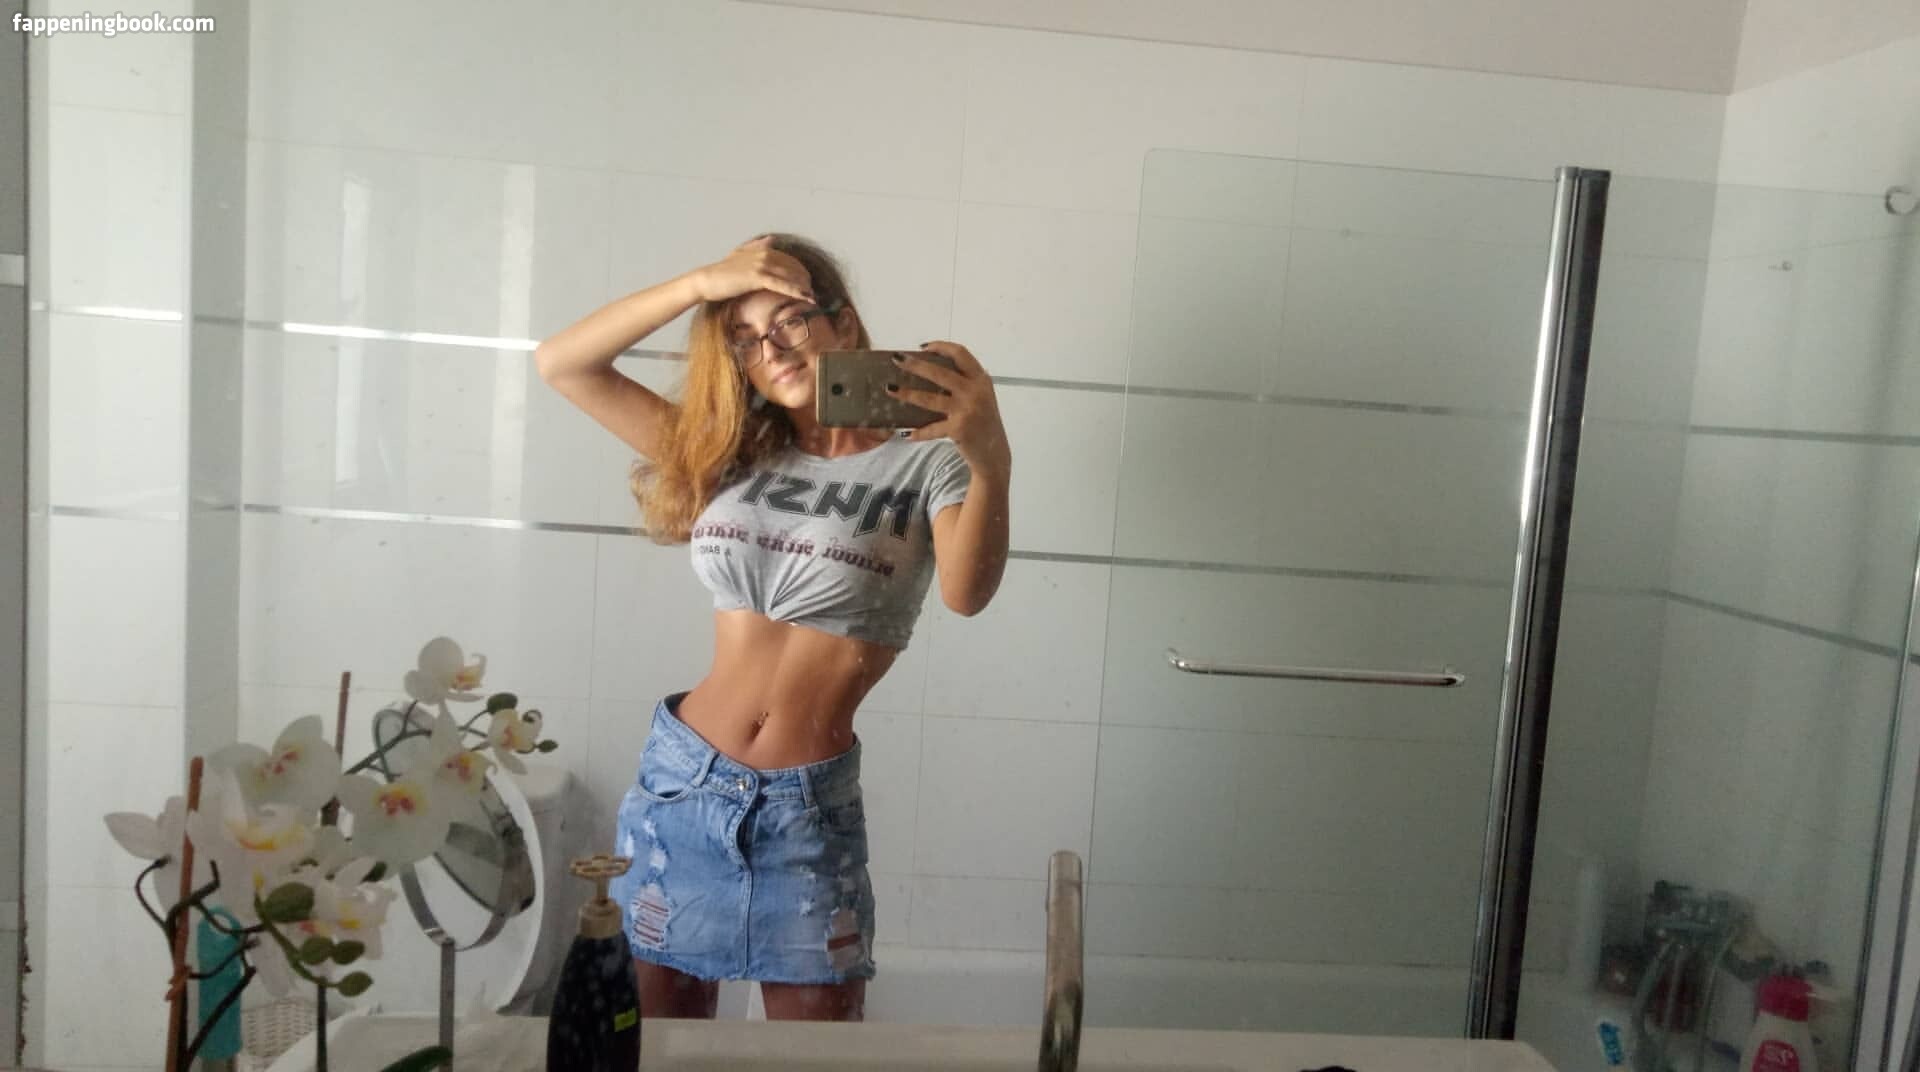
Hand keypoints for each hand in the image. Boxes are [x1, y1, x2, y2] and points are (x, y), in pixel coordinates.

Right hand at [690, 235, 814, 304]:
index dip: (801, 272)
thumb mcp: (741, 254)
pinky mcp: (757, 276)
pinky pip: (782, 284)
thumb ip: (757, 246)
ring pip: (791, 275)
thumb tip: (771, 239)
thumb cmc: (722, 272)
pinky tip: (807, 299)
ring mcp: (761, 264)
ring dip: (805, 287)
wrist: (706, 280)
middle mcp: (765, 253)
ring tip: (813, 299)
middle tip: (813, 294)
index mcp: (763, 249)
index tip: (808, 284)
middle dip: (806, 281)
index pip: (791, 260)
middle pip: (795, 267)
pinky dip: (796, 292)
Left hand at [890, 342, 1010, 475]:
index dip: (941, 347)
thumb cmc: (984, 423)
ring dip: (907, 393)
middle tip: (896, 359)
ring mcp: (967, 410)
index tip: (923, 347)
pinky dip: (919, 433)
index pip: (960, 354)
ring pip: (930, 398)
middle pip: (940, 372)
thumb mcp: (982, 397)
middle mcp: (975, 392)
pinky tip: (907, 434)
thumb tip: (930, 371)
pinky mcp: (959, 428)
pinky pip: (932, 428)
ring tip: (890, 388)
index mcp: (981, 380)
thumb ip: (965, 383)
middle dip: (915, 364)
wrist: (994, 454)